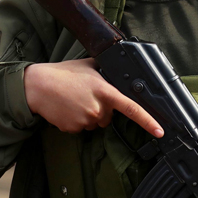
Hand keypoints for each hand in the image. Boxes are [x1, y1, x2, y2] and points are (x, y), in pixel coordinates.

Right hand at [23, 58, 162, 136]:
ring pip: (96, 123)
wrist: (38, 86)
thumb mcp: (89, 65)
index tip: (160, 131)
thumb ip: (107, 70)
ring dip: (89, 114)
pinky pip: (82, 128)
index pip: (132, 108)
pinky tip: (67, 108)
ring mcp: (85, 120)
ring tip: (74, 100)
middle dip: (102, 108)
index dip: (148, 121)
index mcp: (105, 91)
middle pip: (109, 116)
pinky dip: (77, 120)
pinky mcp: (74, 129)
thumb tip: (121, 69)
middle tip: (85, 94)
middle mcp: (98, 108)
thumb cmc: (63, 73)